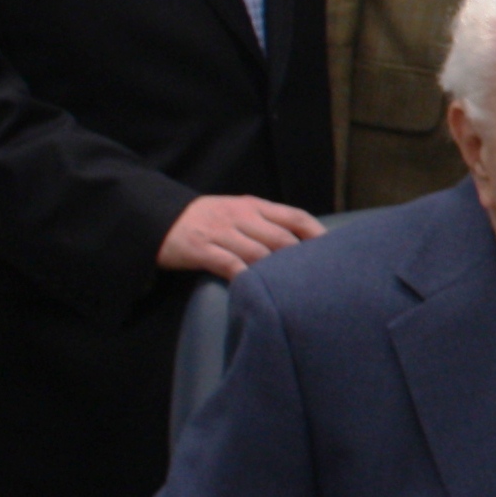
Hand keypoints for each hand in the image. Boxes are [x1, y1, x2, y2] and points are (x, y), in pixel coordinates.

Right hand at [159, 195, 324, 279]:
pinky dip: (245, 277)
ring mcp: (220, 232)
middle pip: (281, 238)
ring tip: (294, 290)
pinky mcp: (199, 249)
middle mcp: (241, 216)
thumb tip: (303, 244)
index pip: (295, 216)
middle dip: (301, 259)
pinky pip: (228, 264)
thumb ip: (267, 223)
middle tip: (319, 279)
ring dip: (277, 271)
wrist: (159, 218)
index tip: (336, 252)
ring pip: (258, 252)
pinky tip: (257, 290)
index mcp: (254, 206)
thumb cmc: (208, 219)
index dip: (317, 234)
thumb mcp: (239, 212)